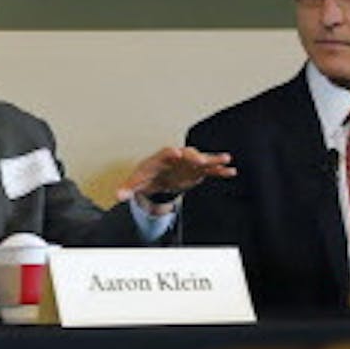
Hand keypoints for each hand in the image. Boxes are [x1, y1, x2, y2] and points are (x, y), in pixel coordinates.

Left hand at [116, 146, 235, 210]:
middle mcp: (178, 158)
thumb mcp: (136, 182)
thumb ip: (127, 188)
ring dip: (213, 159)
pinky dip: (219, 170)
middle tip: (201, 159)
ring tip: (226, 159)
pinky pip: (210, 170)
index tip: (176, 153)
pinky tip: (230, 172)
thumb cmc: (146, 176)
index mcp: (161, 158)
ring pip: (203, 159)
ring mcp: (189, 163)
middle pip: (187, 154)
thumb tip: (119, 195)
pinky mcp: (197, 171)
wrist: (156, 178)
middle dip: (194, 156)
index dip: (171, 153)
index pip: (166, 153)